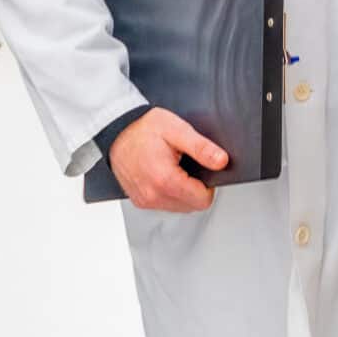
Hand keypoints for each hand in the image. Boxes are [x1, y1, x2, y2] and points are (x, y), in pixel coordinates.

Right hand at [109, 109, 229, 211]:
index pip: (202, 200)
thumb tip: (221, 161)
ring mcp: (145, 200)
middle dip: (195, 188)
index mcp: (165, 179)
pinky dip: (169, 193)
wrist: (116, 131)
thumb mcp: (176, 129)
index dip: (207, 184)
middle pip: (192, 206)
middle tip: (184, 165)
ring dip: (182, 192)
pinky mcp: (140, 201)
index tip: (199, 168)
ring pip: (180, 207)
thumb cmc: (142, 129)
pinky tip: (162, 175)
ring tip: (172, 168)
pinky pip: (165, 205)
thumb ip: (201, 147)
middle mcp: (153, 195)